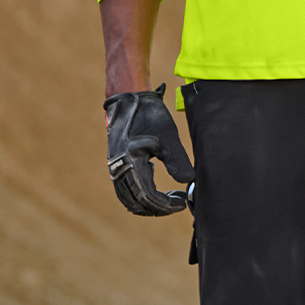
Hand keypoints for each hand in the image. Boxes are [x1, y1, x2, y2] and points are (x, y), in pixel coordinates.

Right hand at [104, 84, 193, 215]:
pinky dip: (140, 197)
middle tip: (179, 203)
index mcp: (130, 162)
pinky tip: (157, 192)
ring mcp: (115, 168)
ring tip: (169, 200)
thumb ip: (177, 160)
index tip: (182, 203)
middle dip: (159, 208)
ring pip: (129, 199)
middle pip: (137, 202)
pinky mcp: (117, 165)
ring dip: (149, 204)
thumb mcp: (167, 136)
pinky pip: (125, 190)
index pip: (147, 195)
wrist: (129, 97)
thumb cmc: (149, 114)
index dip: (166, 204)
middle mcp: (119, 168)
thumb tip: (189, 181)